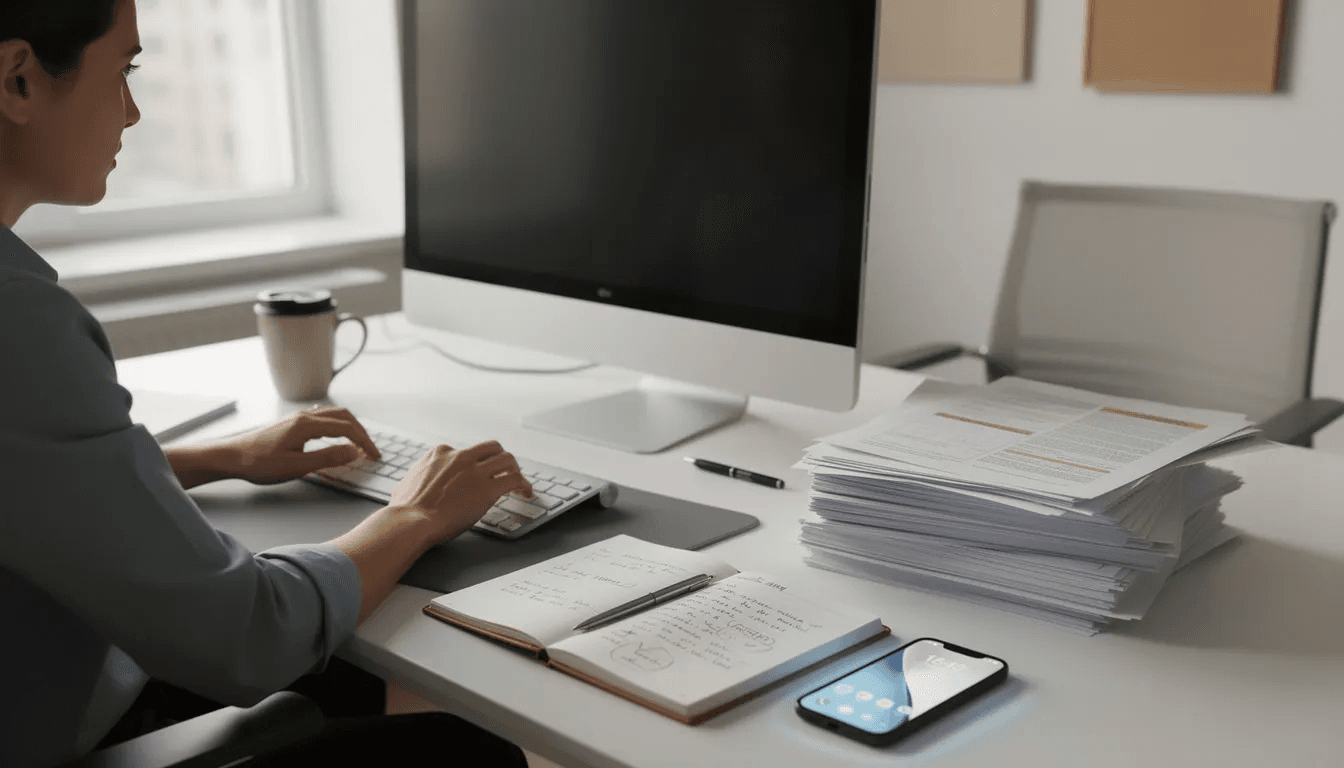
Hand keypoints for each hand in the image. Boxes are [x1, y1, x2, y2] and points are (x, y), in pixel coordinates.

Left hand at [216, 406, 381, 485]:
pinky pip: (322, 417)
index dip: (364, 442)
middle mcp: (304, 416)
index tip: (374, 456)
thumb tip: (354, 452)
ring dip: (350, 427)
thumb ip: (328, 458)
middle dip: (361, 432)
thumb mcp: (297, 467)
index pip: (347, 428)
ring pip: (333, 414)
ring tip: (358, 443)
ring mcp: (297, 418)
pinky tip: (335, 435)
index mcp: (308, 425)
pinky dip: (337, 425)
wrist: (232, 457)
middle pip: (343, 416)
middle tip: (371, 450)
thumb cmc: (260, 464)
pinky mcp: (292, 423)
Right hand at [388, 440, 532, 540]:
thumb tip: (409, 486)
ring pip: (507, 459)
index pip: (465, 452)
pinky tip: (526, 493)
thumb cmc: (404, 510)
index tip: (479, 474)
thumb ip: (414, 480)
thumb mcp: (405, 485)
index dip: (475, 464)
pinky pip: (515, 480)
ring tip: (519, 484)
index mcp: (440, 454)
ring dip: (516, 470)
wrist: (410, 521)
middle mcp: (460, 457)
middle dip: (500, 458)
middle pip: (491, 448)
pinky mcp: (488, 488)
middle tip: (505, 472)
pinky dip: (524, 485)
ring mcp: (475, 471)